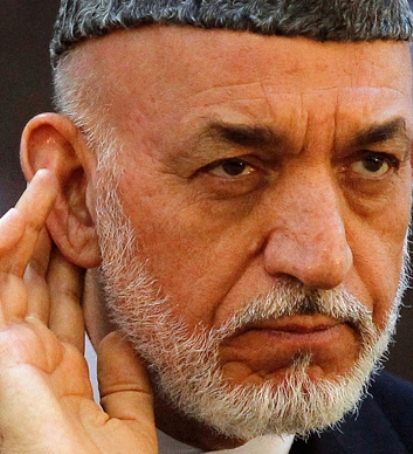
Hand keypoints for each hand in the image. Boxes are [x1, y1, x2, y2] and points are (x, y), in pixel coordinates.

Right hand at [0, 170, 156, 452]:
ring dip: (27, 226)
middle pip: (37, 281)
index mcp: (61, 372)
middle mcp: (30, 357)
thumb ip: (123, 378)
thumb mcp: (126, 419)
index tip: (91, 232)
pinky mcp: (0, 350)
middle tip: (66, 193)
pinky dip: (4, 248)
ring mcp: (10, 351)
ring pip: (12, 273)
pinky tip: (21, 216)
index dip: (74, 265)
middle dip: (50, 235)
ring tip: (46, 185)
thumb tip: (120, 337)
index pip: (63, 304)